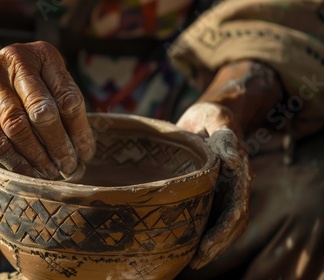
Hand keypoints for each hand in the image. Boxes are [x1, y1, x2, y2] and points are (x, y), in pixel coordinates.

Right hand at [0, 41, 94, 178]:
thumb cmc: (20, 86)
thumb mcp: (46, 85)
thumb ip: (64, 110)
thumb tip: (84, 152)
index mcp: (44, 55)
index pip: (68, 96)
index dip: (79, 130)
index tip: (85, 154)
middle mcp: (16, 61)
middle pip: (42, 111)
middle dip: (59, 144)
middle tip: (68, 166)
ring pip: (17, 126)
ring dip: (37, 155)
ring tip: (50, 172)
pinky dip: (15, 160)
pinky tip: (28, 172)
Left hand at [176, 60, 282, 267]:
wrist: (210, 115)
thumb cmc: (211, 115)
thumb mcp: (215, 116)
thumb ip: (224, 133)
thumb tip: (234, 157)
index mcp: (238, 170)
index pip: (237, 206)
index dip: (224, 228)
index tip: (208, 245)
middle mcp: (234, 184)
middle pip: (232, 222)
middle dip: (216, 244)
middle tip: (196, 262)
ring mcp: (224, 190)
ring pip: (224, 223)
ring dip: (211, 245)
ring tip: (192, 262)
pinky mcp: (212, 191)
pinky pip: (212, 216)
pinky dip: (204, 233)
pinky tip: (188, 246)